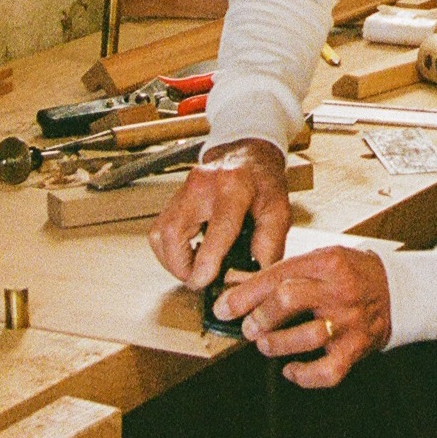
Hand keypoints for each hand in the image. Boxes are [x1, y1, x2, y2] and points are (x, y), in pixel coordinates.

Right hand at [148, 139, 290, 289]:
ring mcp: (183, 189)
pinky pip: (158, 232)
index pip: (218, 227)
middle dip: (181, 266)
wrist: (248, 155)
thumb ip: (269, 245)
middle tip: (200, 280)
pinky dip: (169, 251)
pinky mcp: (172, 198)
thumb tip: (251, 278)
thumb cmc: (263, 184)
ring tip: (195, 268)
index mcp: (235, 187)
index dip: (206, 261)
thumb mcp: (278, 211)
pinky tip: (190, 254)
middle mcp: (202, 185)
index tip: (204, 282)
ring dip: (173, 261)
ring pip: (160, 234)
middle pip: (173, 232)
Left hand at [212, 246, 391, 386]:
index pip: (277, 275)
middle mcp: (338, 291)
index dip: (245, 294)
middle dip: (259, 317)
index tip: (224, 307)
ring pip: (304, 337)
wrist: (396, 290)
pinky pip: (326, 371)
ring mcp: (348, 321)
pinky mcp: (356, 349)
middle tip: (248, 327)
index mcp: (326, 263)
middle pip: (288, 300)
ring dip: (275, 344)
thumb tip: (239, 286)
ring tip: (266, 344)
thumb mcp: (320, 259)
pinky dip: (303, 375)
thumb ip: (284, 273)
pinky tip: (291, 369)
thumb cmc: (352, 273)